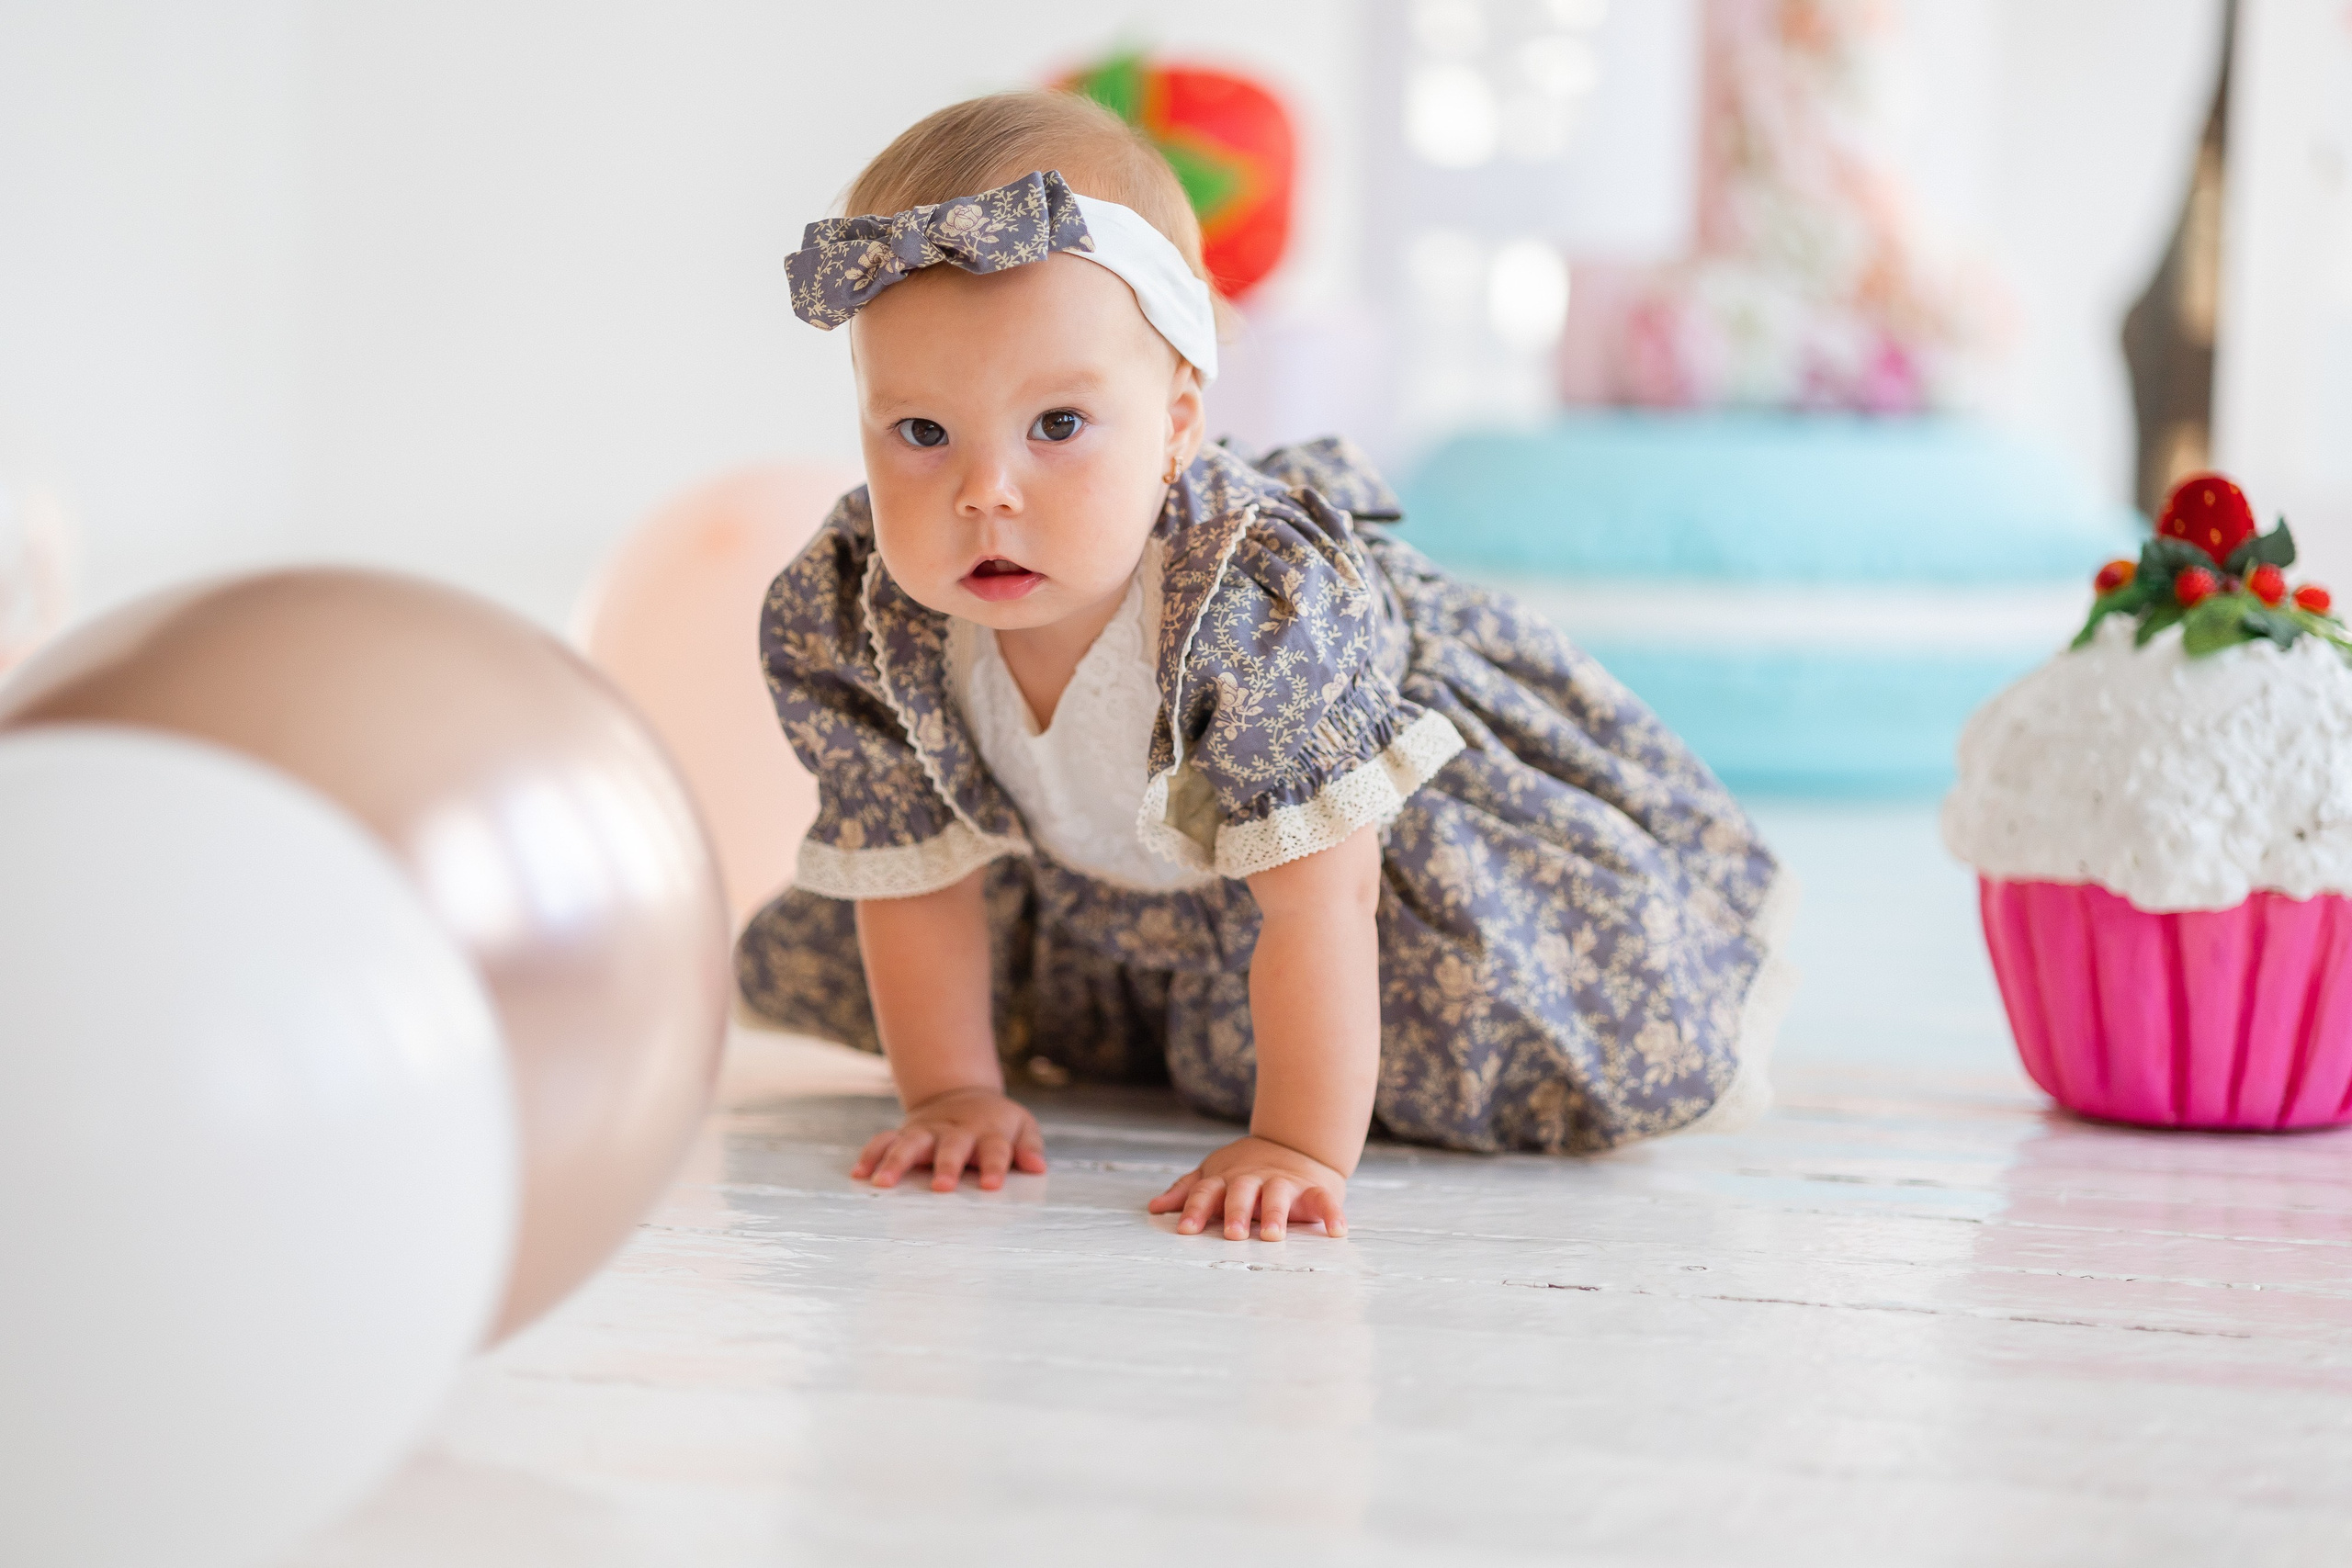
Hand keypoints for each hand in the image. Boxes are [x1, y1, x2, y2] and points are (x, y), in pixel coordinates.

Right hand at [852, 1087, 1045, 1191]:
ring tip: (883, 1183)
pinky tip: (859, 1174)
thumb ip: (1029, 1147)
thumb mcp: (1021, 1126)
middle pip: (951, 1147)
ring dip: (896, 1162)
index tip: (992, 1186)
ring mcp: (927, 1130)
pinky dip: (870, 1154)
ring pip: (910, 1143)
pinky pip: (883, 1140)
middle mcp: (955, 1130)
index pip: (994, 1149)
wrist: (962, 1095)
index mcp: (988, 1131)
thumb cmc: (997, 1122)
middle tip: (942, 1188)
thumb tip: (1038, 1167)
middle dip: (946, 1166)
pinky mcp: (904, 1132)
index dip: (994, 1167)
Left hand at [1147, 1135, 1349, 1240]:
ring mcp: (1284, 1182)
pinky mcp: (1314, 1188)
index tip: (1185, 1230)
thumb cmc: (1248, 1170)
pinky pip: (1324, 1200)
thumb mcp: (1215, 1175)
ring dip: (1276, 1215)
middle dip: (1237, 1212)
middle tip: (1233, 1235)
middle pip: (1242, 1193)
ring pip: (1279, 1196)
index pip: (1206, 1192)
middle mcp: (1254, 1179)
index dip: (1195, 1210)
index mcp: (1227, 1179)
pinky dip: (1332, 1213)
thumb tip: (1155, 1207)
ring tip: (1273, 1235)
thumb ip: (1188, 1191)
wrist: (1297, 1143)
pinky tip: (1337, 1231)